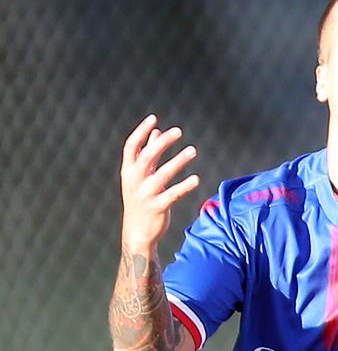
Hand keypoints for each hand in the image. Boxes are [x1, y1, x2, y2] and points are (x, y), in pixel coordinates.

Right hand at [120, 114, 198, 252]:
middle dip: (162, 142)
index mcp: (128, 171)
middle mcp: (135, 181)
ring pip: (163, 174)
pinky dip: (185, 186)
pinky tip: (196, 179)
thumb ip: (148, 154)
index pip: (131, 147)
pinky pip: (173, 194)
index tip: (154, 118)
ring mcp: (146, 195)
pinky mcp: (158, 207)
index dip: (141, 131)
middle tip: (178, 131)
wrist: (137, 232)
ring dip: (179, 160)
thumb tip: (155, 132)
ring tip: (193, 150)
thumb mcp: (140, 177)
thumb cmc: (140, 200)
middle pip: (147, 157)